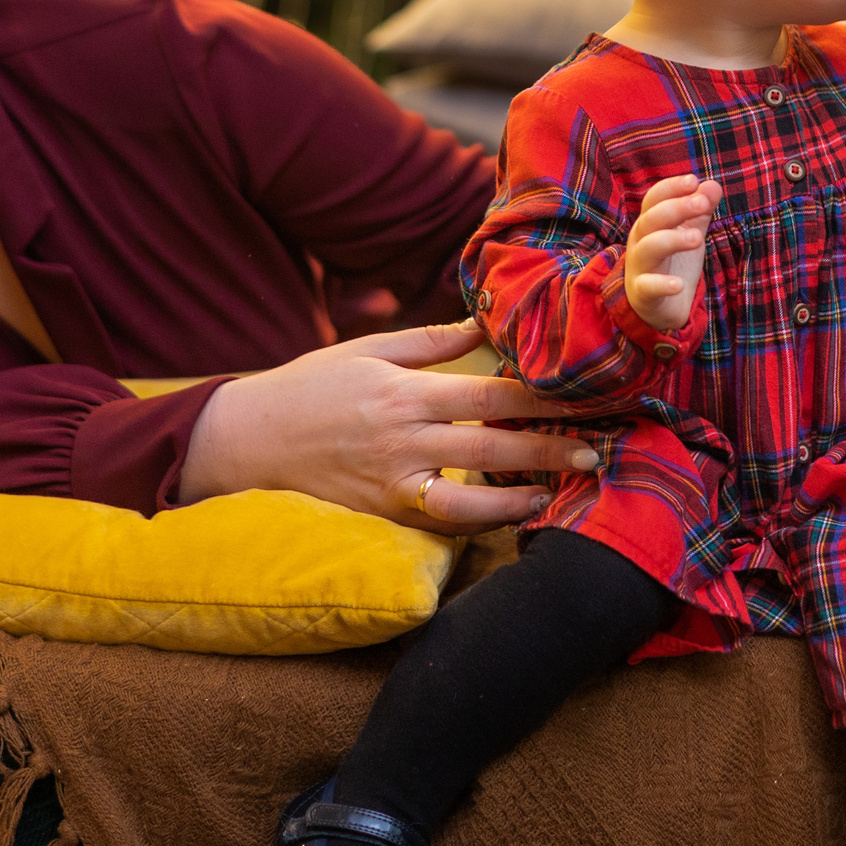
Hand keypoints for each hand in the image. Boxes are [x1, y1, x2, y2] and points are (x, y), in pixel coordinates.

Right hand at [175, 319, 601, 532]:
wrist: (247, 439)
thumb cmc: (309, 386)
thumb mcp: (367, 350)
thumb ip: (430, 341)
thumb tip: (483, 323)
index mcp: (405, 391)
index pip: (491, 393)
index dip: (543, 396)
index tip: (585, 393)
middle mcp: (404, 439)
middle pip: (493, 443)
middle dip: (551, 445)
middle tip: (599, 446)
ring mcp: (393, 482)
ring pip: (472, 495)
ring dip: (523, 492)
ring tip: (563, 487)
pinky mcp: (382, 512)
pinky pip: (441, 522)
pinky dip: (481, 521)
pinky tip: (512, 514)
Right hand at [625, 175, 720, 331]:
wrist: (657, 306)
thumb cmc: (672, 262)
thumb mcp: (689, 232)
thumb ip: (700, 210)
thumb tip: (713, 184)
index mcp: (650, 222)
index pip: (654, 198)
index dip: (672, 188)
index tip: (694, 181)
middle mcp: (640, 240)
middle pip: (651, 218)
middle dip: (677, 208)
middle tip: (703, 204)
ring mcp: (639, 266)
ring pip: (649, 247)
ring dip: (673, 240)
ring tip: (698, 238)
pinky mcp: (643, 293)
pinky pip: (649, 286)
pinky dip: (663, 284)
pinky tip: (679, 284)